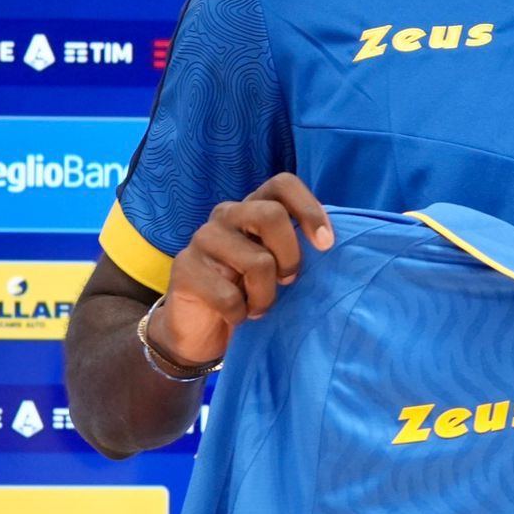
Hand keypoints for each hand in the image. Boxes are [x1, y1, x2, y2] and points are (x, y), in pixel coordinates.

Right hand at [151, 173, 332, 365]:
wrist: (200, 328)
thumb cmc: (247, 292)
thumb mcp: (276, 265)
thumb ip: (294, 246)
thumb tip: (329, 242)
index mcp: (252, 208)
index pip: (282, 184)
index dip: (309, 208)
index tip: (326, 244)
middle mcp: (226, 215)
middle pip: (271, 215)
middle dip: (290, 257)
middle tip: (288, 282)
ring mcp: (202, 239)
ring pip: (257, 261)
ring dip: (266, 296)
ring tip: (259, 307)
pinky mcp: (184, 268)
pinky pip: (228, 295)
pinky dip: (240, 314)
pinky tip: (235, 316)